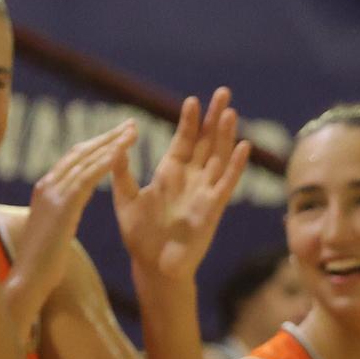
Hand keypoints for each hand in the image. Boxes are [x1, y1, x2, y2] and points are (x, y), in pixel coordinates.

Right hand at [9, 122, 136, 314]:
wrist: (28, 279)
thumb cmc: (42, 262)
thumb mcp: (52, 227)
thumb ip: (60, 210)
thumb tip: (70, 206)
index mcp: (44, 189)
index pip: (73, 158)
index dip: (97, 144)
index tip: (117, 135)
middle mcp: (46, 185)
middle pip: (80, 152)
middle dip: (107, 136)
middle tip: (131, 124)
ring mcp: (52, 193)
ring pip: (85, 160)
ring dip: (112, 144)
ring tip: (133, 132)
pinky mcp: (61, 205)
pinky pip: (86, 178)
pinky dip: (104, 162)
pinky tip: (121, 153)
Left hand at [113, 88, 251, 284]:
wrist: (154, 266)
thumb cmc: (140, 235)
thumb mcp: (125, 199)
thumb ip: (121, 173)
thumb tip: (116, 146)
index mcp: (169, 173)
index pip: (183, 140)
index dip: (189, 121)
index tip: (192, 100)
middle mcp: (190, 179)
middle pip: (206, 142)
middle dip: (214, 118)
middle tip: (223, 92)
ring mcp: (204, 192)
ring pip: (219, 157)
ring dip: (226, 135)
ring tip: (231, 111)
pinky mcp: (212, 208)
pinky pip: (227, 183)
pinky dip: (236, 165)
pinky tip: (244, 146)